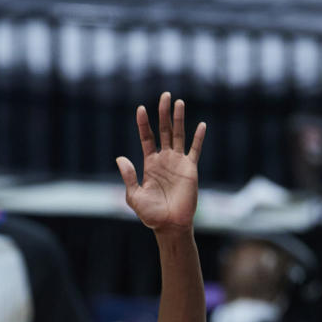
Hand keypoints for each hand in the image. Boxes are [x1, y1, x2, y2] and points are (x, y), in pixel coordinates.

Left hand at [116, 92, 204, 232]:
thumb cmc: (150, 214)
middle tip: (164, 95)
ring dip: (179, 119)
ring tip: (178, 102)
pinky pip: (195, 150)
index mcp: (150, 164)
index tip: (140, 109)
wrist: (169, 225)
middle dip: (163, 114)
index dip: (143, 124)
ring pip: (179, 135)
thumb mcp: (134, 196)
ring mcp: (178, 163)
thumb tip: (120, 158)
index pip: (147, 138)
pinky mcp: (190, 169)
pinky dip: (198, 138)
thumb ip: (129, 177)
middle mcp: (164, 160)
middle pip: (164, 131)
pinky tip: (200, 125)